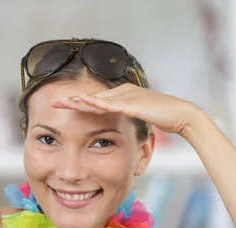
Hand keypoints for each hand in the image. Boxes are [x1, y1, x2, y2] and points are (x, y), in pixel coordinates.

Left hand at [51, 83, 201, 138]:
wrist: (182, 116)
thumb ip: (128, 119)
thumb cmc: (164, 118)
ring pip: (97, 99)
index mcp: (122, 96)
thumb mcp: (140, 119)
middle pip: (92, 97)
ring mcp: (127, 96)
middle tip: (53, 102)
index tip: (62, 106)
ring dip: (78, 101)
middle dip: (71, 100)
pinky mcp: (133, 103)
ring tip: (61, 101)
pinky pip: (111, 104)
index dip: (78, 103)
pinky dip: (95, 102)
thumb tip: (120, 126)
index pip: (96, 100)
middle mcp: (122, 92)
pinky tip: (82, 101)